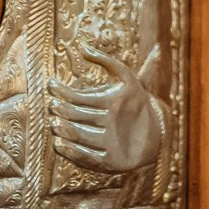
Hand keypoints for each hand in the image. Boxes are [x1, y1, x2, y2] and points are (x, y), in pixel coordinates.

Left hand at [51, 45, 164, 173]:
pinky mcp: (110, 161)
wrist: (156, 138)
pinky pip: (83, 156)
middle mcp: (112, 122)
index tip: (51, 85)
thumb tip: (83, 47)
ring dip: (60, 128)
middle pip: (74, 115)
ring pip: (76, 134)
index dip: (60, 91)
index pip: (77, 96)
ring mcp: (111, 142)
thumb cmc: (135, 104)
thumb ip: (108, 61)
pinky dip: (68, 150)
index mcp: (115, 101)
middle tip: (52, 105)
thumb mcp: (129, 80)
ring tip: (53, 123)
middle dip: (58, 108)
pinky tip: (58, 143)